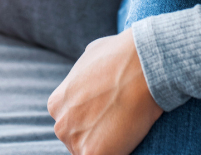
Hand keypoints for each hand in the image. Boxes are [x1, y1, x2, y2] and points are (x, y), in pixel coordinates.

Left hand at [47, 29, 162, 154]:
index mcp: (57, 103)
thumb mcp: (90, 57)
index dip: (91, 120)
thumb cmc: (122, 55)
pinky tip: (130, 141)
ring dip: (107, 146)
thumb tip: (86, 77)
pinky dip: (119, 152)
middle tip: (120, 123)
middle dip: (96, 135)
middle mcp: (61, 124)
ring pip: (90, 151)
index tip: (109, 114)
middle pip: (77, 140)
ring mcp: (75, 141)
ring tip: (128, 129)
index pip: (70, 122)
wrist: (143, 66)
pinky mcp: (94, 154)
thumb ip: (82, 75)